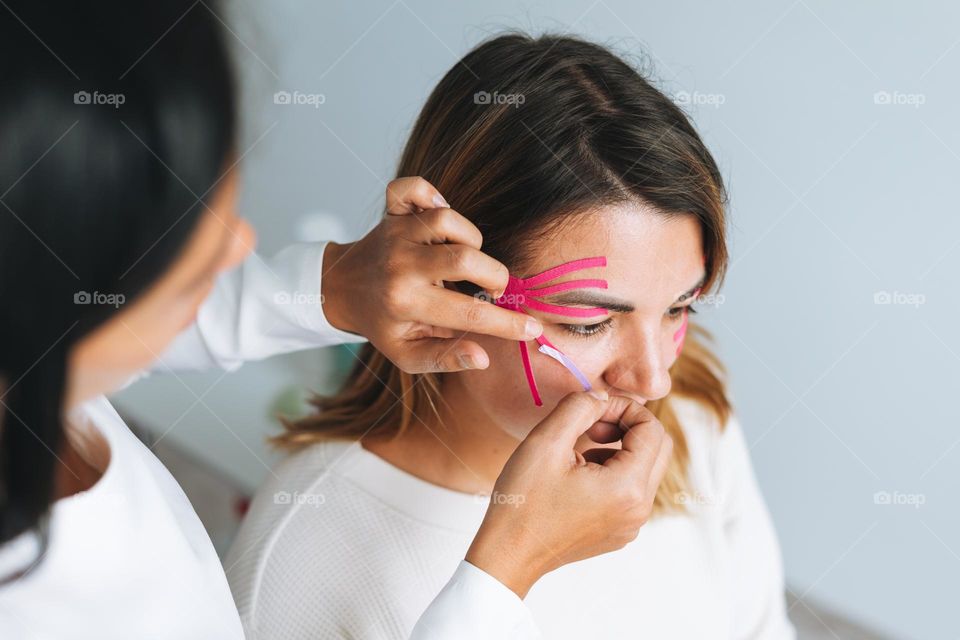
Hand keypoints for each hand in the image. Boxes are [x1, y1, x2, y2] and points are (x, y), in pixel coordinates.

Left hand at [321, 176, 542, 372]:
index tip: (532, 328)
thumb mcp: (407, 354)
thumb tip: (483, 357)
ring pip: (449, 221)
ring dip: (470, 239)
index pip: (469, 315)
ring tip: (465, 259)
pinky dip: (430, 193)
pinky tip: (438, 214)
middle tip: (492, 289)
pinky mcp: (392, 212)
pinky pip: (413, 188)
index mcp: (407, 304)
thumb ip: (445, 359)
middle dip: (494, 276)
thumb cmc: (383, 324)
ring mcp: (396, 234)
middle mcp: (401, 266)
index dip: (507, 324)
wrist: (341, 289)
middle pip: (466, 259)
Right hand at [465, 390, 672, 597]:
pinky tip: (577, 475)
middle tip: (591, 426)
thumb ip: (579, 407)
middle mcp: (639, 509)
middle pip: (658, 448)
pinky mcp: (619, 531)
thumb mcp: (546, 442)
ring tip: (578, 452)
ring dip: (619, 449)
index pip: (652, 430)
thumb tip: (601, 397)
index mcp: (628, 488)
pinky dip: (613, 472)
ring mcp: (631, 524)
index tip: (592, 409)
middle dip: (628, 426)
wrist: (507, 554)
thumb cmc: (523, 503)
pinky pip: (631, 491)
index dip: (624, 408)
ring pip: (645, 469)